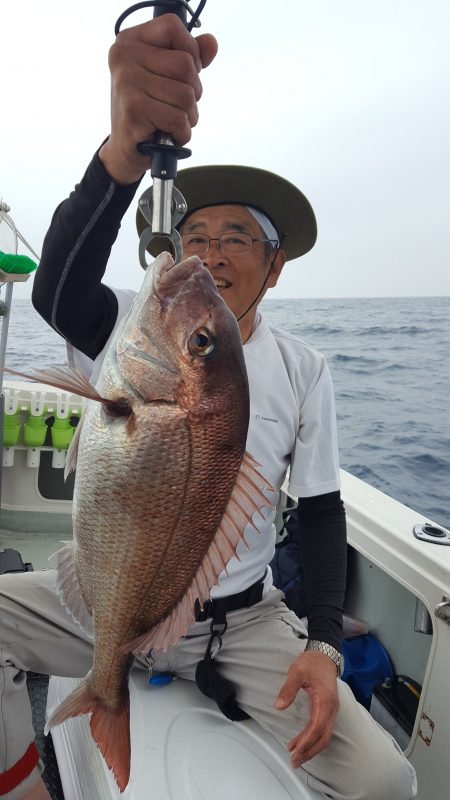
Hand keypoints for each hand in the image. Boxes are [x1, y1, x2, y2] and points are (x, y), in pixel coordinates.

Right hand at [100, 14, 217, 183]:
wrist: (126, 149)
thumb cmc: (148, 110)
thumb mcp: (168, 77)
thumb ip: (190, 56)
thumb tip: (211, 43)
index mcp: (130, 41)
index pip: (172, 26)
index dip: (190, 51)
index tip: (184, 74)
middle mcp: (123, 56)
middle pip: (185, 64)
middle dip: (193, 92)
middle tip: (176, 106)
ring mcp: (126, 82)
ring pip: (186, 94)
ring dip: (188, 115)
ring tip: (172, 121)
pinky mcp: (134, 109)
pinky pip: (178, 118)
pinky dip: (182, 132)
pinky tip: (169, 133)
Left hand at [275, 650, 339, 767]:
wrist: (324, 655)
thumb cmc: (312, 662)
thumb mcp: (297, 671)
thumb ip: (288, 689)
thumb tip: (279, 706)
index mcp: (325, 700)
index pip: (317, 726)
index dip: (306, 741)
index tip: (295, 750)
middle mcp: (331, 708)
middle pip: (323, 737)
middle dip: (310, 751)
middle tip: (295, 761)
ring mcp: (330, 710)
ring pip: (323, 735)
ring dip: (311, 748)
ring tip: (296, 757)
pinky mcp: (326, 710)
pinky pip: (321, 729)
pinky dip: (311, 739)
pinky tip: (299, 743)